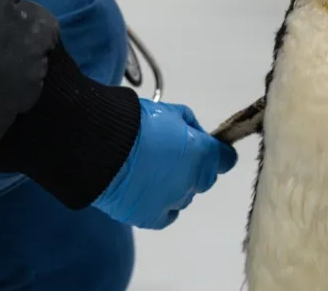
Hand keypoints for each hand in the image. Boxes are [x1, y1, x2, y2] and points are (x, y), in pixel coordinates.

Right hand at [92, 99, 237, 228]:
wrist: (102, 146)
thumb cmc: (136, 122)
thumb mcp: (170, 111)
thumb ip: (189, 125)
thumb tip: (195, 136)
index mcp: (202, 154)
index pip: (225, 159)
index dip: (219, 153)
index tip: (209, 149)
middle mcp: (192, 182)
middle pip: (204, 179)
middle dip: (194, 168)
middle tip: (171, 156)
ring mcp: (172, 202)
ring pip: (184, 196)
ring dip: (175, 186)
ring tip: (151, 173)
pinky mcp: (149, 217)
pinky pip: (166, 215)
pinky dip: (162, 206)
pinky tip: (150, 193)